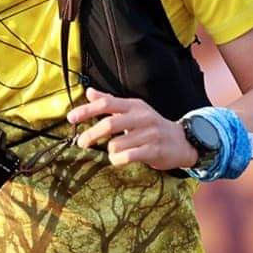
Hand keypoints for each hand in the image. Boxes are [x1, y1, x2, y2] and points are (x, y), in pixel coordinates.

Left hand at [66, 87, 197, 170]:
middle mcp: (142, 117)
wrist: (181, 141)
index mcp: (134, 105)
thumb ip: (110, 102)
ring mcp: (149, 134)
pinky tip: (118, 160)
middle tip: (81, 142)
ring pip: (116, 144)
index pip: (107, 103)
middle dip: (92, 134)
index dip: (87, 110)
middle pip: (109, 124)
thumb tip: (89, 92)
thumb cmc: (151, 126)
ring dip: (109, 151)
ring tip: (114, 153)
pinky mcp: (154, 150)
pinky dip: (118, 160)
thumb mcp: (133, 110)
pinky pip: (128, 157)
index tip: (71, 118)